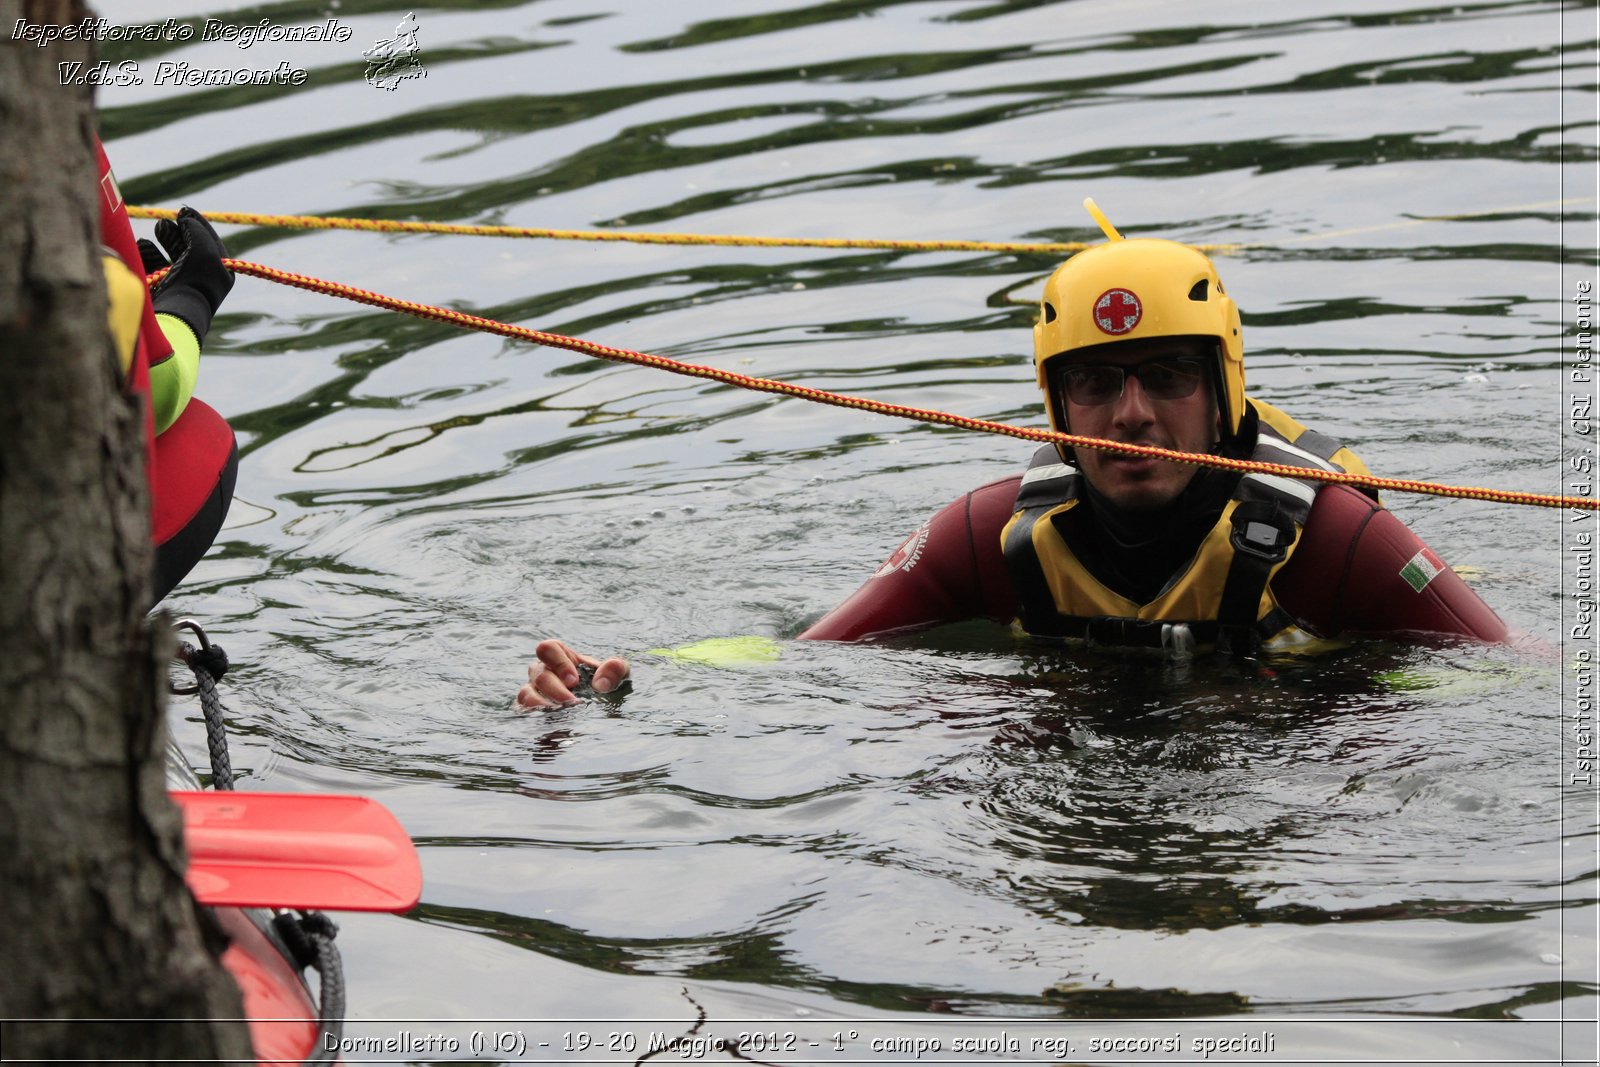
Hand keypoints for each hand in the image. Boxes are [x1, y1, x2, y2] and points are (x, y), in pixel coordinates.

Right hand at [137, 206, 232, 343]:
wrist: (174, 315)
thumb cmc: (194, 281)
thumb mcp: (204, 251)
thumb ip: (197, 230)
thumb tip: (187, 217)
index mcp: (219, 272)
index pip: (209, 242)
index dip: (197, 224)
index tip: (184, 210)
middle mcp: (201, 279)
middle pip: (188, 248)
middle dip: (177, 231)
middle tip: (166, 221)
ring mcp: (179, 285)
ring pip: (169, 256)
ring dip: (163, 239)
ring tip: (158, 228)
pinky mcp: (159, 291)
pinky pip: (152, 266)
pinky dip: (147, 253)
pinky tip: (142, 243)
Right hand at [516, 639, 629, 708]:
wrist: (600, 701)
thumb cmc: (606, 680)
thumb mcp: (618, 671)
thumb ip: (616, 668)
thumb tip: (600, 684)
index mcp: (560, 655)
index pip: (547, 649)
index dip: (558, 663)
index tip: (574, 681)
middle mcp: (543, 670)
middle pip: (539, 674)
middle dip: (555, 689)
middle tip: (573, 702)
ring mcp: (535, 690)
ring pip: (526, 693)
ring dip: (540, 705)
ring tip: (560, 715)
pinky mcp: (533, 708)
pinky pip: (524, 711)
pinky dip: (535, 717)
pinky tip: (553, 725)